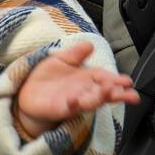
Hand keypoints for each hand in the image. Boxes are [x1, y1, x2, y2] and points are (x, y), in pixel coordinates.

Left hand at [14, 41, 139, 138]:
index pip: (106, 79)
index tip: (128, 82)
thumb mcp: (61, 60)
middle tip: (127, 93)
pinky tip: (75, 101)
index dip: (117, 80)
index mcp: (87, 79)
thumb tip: (89, 44)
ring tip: (107, 92)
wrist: (27, 92)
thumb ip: (75, 54)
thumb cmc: (47, 77)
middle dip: (116, 93)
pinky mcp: (60, 109)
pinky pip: (68, 108)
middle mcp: (84, 91)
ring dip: (99, 98)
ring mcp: (73, 102)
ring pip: (90, 102)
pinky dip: (73, 105)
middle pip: (104, 93)